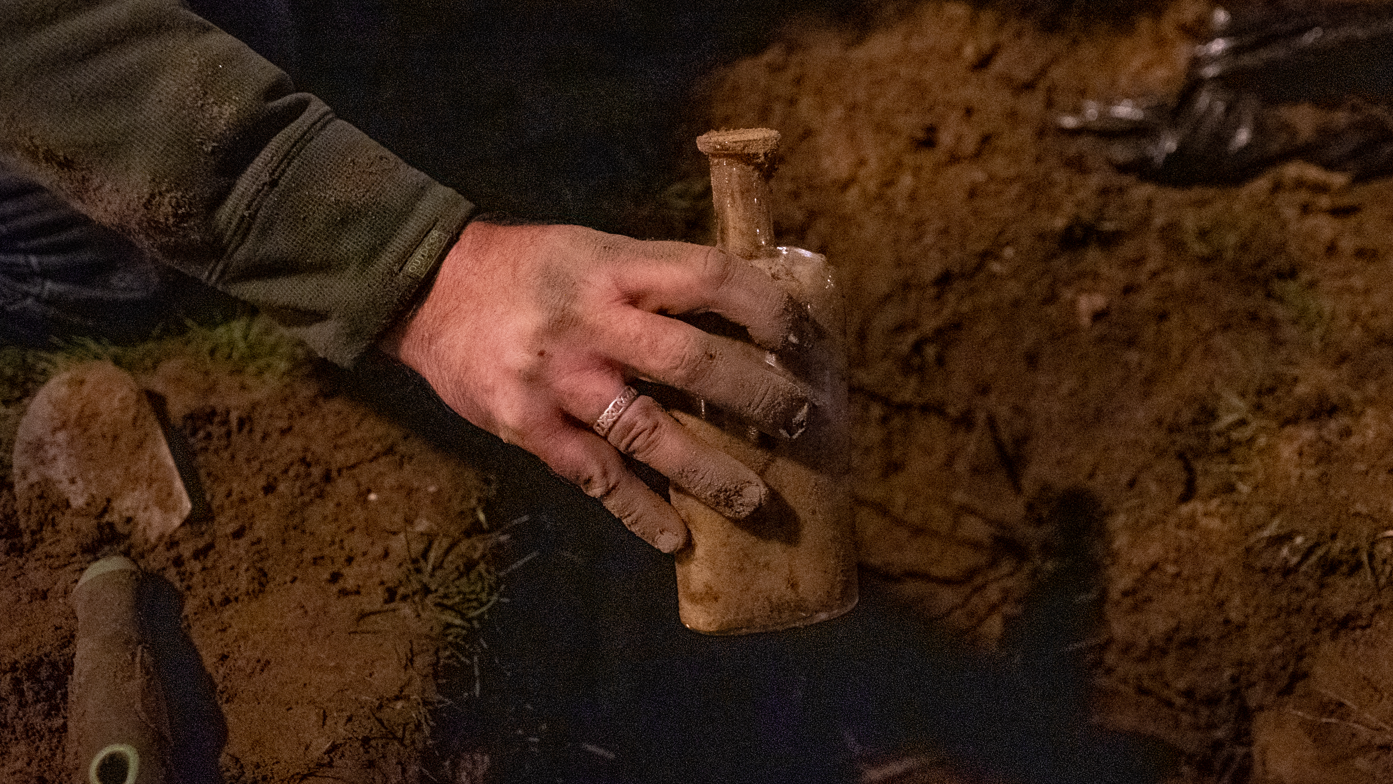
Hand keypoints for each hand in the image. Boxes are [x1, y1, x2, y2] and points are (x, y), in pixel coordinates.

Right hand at [382, 221, 810, 552]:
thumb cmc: (526, 266)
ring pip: (649, 432)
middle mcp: (591, 323)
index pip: (709, 278)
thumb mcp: (593, 249)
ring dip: (710, 471)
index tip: (804, 339)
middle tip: (800, 420)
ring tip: (756, 501)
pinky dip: (638, 511)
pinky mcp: (528, 427)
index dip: (766, 307)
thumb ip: (654, 280)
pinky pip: (595, 477)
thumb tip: (741, 312)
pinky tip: (676, 538)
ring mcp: (559, 381)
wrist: (426, 289)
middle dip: (756, 394)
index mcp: (614, 268)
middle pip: (691, 361)